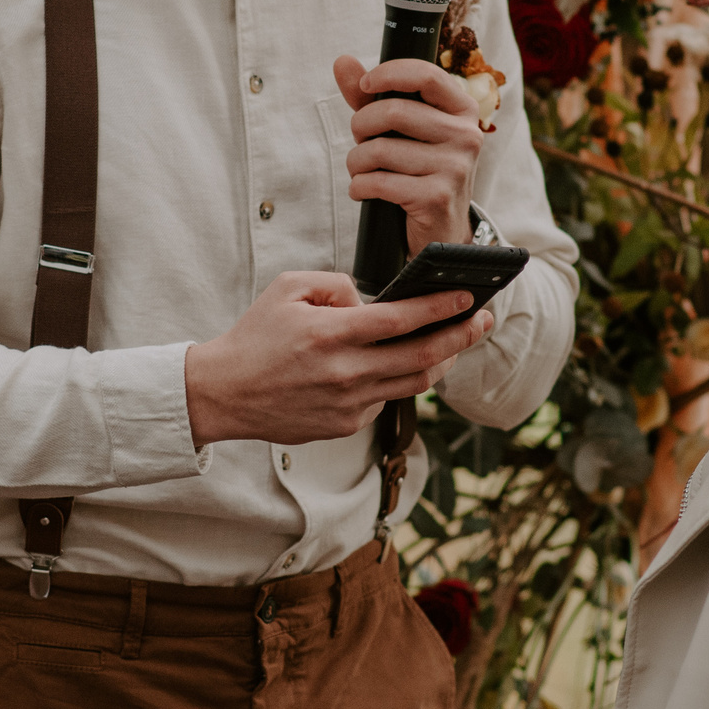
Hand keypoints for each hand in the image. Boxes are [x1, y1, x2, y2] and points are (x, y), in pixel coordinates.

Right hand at [185, 270, 494, 446]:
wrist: (225, 393)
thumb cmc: (255, 336)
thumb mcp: (288, 288)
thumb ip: (335, 284)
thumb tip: (370, 299)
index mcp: (332, 333)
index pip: (402, 319)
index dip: (440, 308)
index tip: (467, 296)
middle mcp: (346, 372)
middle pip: (422, 357)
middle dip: (461, 336)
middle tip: (483, 320)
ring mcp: (348, 404)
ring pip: (414, 384)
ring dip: (441, 361)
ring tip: (455, 342)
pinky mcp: (346, 425)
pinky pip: (385, 400)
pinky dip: (398, 380)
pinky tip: (400, 365)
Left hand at [334, 55, 483, 254]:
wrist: (440, 230)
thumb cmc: (416, 169)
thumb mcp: (398, 129)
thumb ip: (371, 96)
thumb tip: (342, 61)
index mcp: (461, 110)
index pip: (425, 74)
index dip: (387, 74)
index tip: (365, 86)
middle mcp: (466, 135)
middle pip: (393, 111)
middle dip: (361, 127)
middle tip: (361, 141)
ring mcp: (455, 167)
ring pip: (379, 149)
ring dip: (356, 162)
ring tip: (362, 170)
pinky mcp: (437, 197)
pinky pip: (377, 182)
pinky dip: (359, 187)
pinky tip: (364, 190)